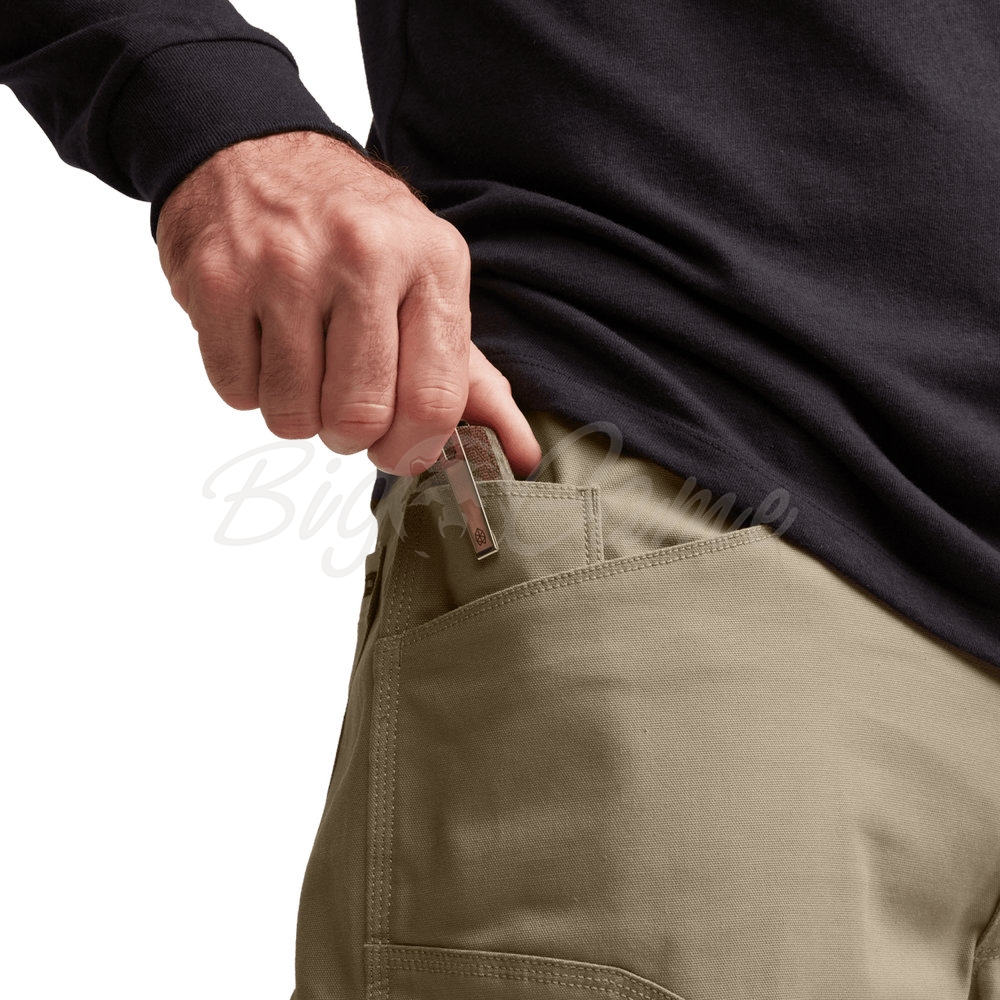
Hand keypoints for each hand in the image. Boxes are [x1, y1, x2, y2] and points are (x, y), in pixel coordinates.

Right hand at [155, 131, 541, 476]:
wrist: (251, 152)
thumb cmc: (351, 232)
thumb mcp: (428, 283)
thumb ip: (474, 377)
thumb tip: (522, 455)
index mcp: (431, 261)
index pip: (434, 398)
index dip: (412, 447)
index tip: (396, 445)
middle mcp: (364, 256)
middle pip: (359, 417)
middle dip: (349, 434)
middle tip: (342, 402)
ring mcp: (285, 266)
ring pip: (293, 414)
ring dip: (296, 411)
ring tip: (301, 360)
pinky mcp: (218, 280)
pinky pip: (238, 391)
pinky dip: (249, 386)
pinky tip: (262, 339)